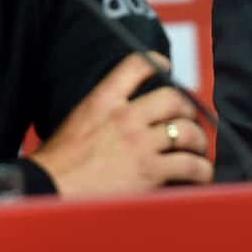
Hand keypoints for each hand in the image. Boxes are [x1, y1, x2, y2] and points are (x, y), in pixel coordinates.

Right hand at [30, 53, 212, 197]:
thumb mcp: (78, 119)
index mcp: (104, 99)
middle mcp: (125, 116)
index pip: (136, 65)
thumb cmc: (58, 161)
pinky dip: (202, 169)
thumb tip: (126, 114)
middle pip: (173, 99)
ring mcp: (139, 143)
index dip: (157, 62)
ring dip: (198, 141)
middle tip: (188, 120)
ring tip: (198, 150)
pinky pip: (190, 165)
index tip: (166, 67)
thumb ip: (103, 111)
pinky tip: (202, 173)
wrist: (49, 189)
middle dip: (187, 109)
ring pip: (187, 132)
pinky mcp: (150, 170)